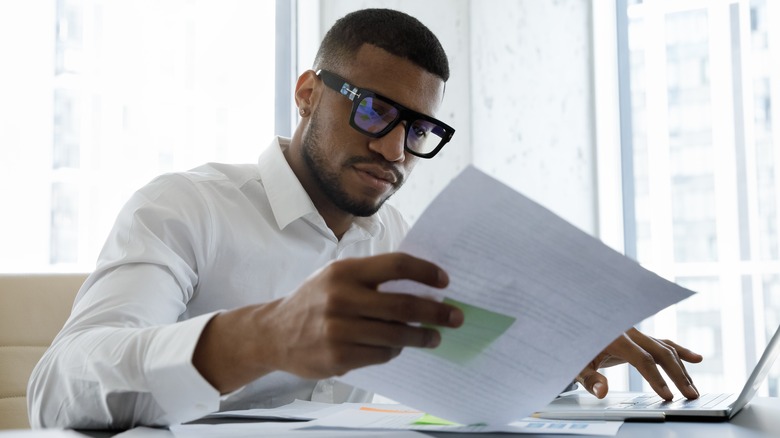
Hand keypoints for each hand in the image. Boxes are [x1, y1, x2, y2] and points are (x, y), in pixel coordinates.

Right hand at [194, 252, 463, 391]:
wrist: (274, 333)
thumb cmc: (314, 302)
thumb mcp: (336, 278)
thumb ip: (372, 279)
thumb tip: (421, 286)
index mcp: (344, 272)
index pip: (396, 266)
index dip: (425, 272)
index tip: (444, 281)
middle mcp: (341, 298)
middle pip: (403, 304)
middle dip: (436, 312)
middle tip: (456, 316)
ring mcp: (339, 330)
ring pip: (397, 335)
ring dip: (422, 336)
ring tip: (435, 337)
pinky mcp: (338, 356)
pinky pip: (382, 355)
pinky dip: (395, 351)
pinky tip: (397, 348)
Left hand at [577, 328, 702, 399]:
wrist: (573, 326)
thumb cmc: (573, 347)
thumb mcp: (576, 364)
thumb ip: (589, 379)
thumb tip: (602, 392)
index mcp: (614, 336)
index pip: (642, 359)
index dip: (656, 378)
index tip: (668, 396)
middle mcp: (629, 331)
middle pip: (660, 351)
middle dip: (678, 374)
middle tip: (690, 395)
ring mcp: (635, 333)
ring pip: (665, 348)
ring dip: (681, 368)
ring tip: (693, 389)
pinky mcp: (638, 338)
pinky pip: (662, 342)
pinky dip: (679, 350)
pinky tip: (697, 359)